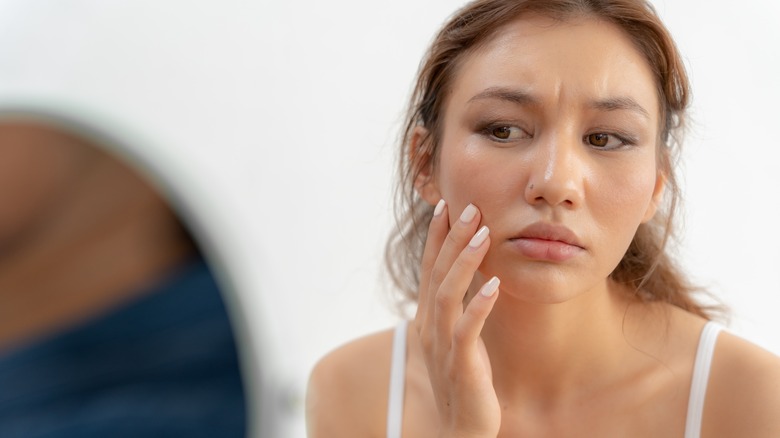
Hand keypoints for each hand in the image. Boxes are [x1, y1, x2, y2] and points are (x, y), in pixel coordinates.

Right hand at [414, 200, 500, 436]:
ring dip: (464, 261)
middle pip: (436, 273)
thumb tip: (470, 275)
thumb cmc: (462, 381)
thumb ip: (457, 309)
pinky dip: (478, 304)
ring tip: (483, 233)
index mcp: (428, 319)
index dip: (436, 238)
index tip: (445, 206)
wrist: (459, 429)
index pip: (429, 269)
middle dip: (451, 238)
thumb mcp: (455, 339)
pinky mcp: (461, 364)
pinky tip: (493, 284)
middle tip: (468, 206)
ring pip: (447, 294)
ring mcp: (442, 345)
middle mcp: (429, 327)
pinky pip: (467, 329)